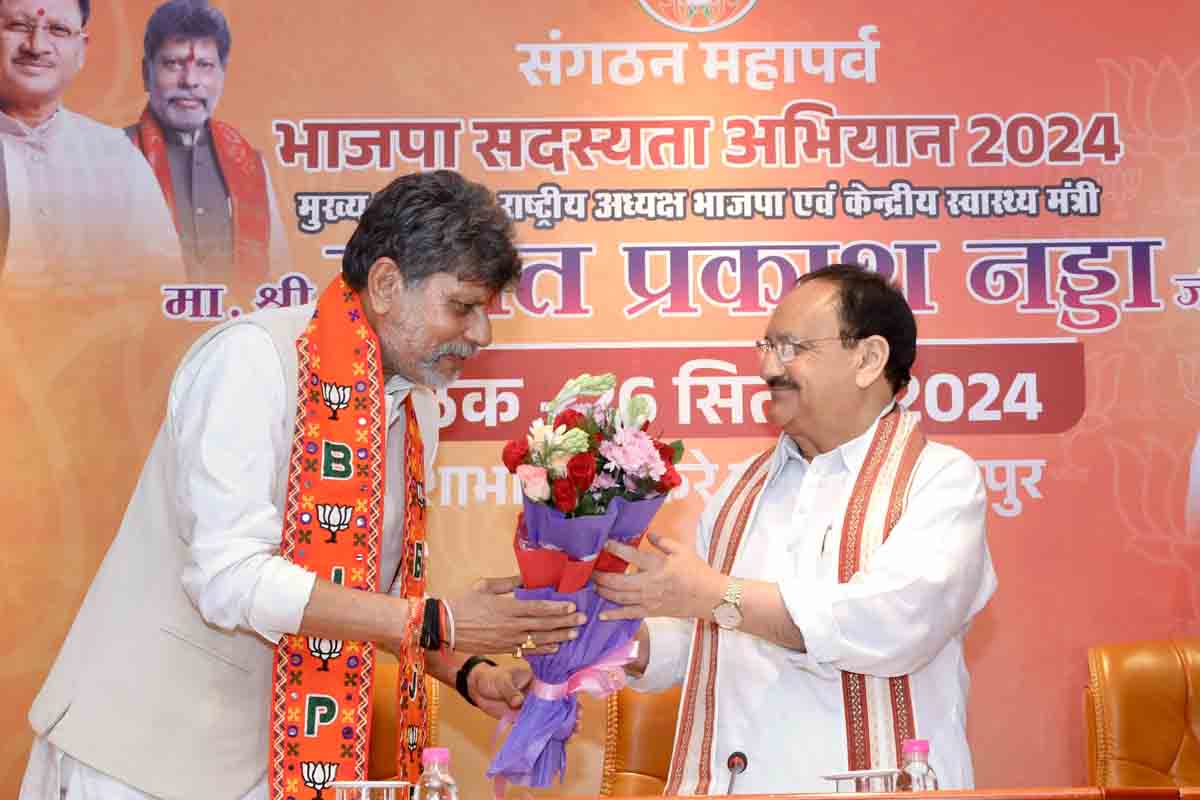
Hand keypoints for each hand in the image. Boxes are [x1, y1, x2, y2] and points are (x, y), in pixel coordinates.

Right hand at [449, 576, 584, 655]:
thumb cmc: (463, 603)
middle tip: (582, 619)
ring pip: (539, 639)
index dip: (556, 608)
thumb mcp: (485, 586)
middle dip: (565, 622)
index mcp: (507, 607)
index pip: (538, 608)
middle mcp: (511, 625)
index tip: (572, 606)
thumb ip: (507, 583)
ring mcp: (508, 640)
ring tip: (574, 634)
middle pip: (543, 624)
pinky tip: (556, 648)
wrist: (445, 627)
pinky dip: (543, 649)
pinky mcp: (504, 649)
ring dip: (559, 637)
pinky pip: (528, 650)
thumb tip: (525, 577)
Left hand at [467, 662, 582, 731]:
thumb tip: (518, 702)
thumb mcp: (502, 680)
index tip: (577, 706)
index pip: (558, 687)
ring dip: (562, 726)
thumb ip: (510, 690)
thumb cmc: (492, 678)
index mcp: (537, 679)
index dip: (570, 696)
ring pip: (551, 717)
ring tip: (571, 735)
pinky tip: (556, 741)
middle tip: (577, 724)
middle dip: (570, 714)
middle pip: (559, 704)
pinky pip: (537, 727)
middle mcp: (538, 694)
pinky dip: (546, 734)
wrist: (477, 688)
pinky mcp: (523, 719)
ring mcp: (532, 707)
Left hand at [595, 533, 724, 620]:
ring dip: (603, 592)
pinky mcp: (651, 612)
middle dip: (601, 577)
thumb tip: (648, 534)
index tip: (604, 543)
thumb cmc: (697, 572)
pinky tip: (601, 614)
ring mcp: (648, 600)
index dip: (615, 548)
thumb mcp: (682, 551)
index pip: (631, 556)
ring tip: (594, 586)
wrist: (709, 597)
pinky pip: (629, 615)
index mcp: (656, 566)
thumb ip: (663, 542)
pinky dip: (614, 615)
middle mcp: (649, 584)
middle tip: (591, 572)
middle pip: (617, 582)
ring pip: (619, 598)